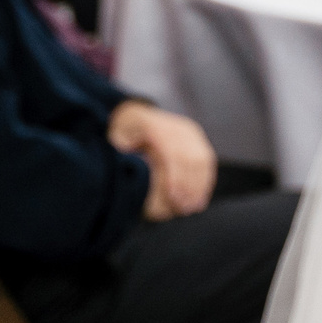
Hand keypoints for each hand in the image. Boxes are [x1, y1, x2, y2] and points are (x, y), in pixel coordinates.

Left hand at [108, 100, 216, 221]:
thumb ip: (121, 150)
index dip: (174, 176)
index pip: (171, 152)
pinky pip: (206, 158)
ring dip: (200, 184)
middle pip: (190, 157)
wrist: (134, 113)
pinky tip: (201, 196)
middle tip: (185, 208)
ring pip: (202, 158)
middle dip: (189, 185)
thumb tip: (129, 162)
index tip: (173, 197)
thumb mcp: (115, 137)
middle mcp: (176, 126)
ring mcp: (188, 131)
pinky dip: (206, 178)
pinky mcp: (196, 137)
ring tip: (194, 207)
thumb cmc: (122, 131)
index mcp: (155, 126)